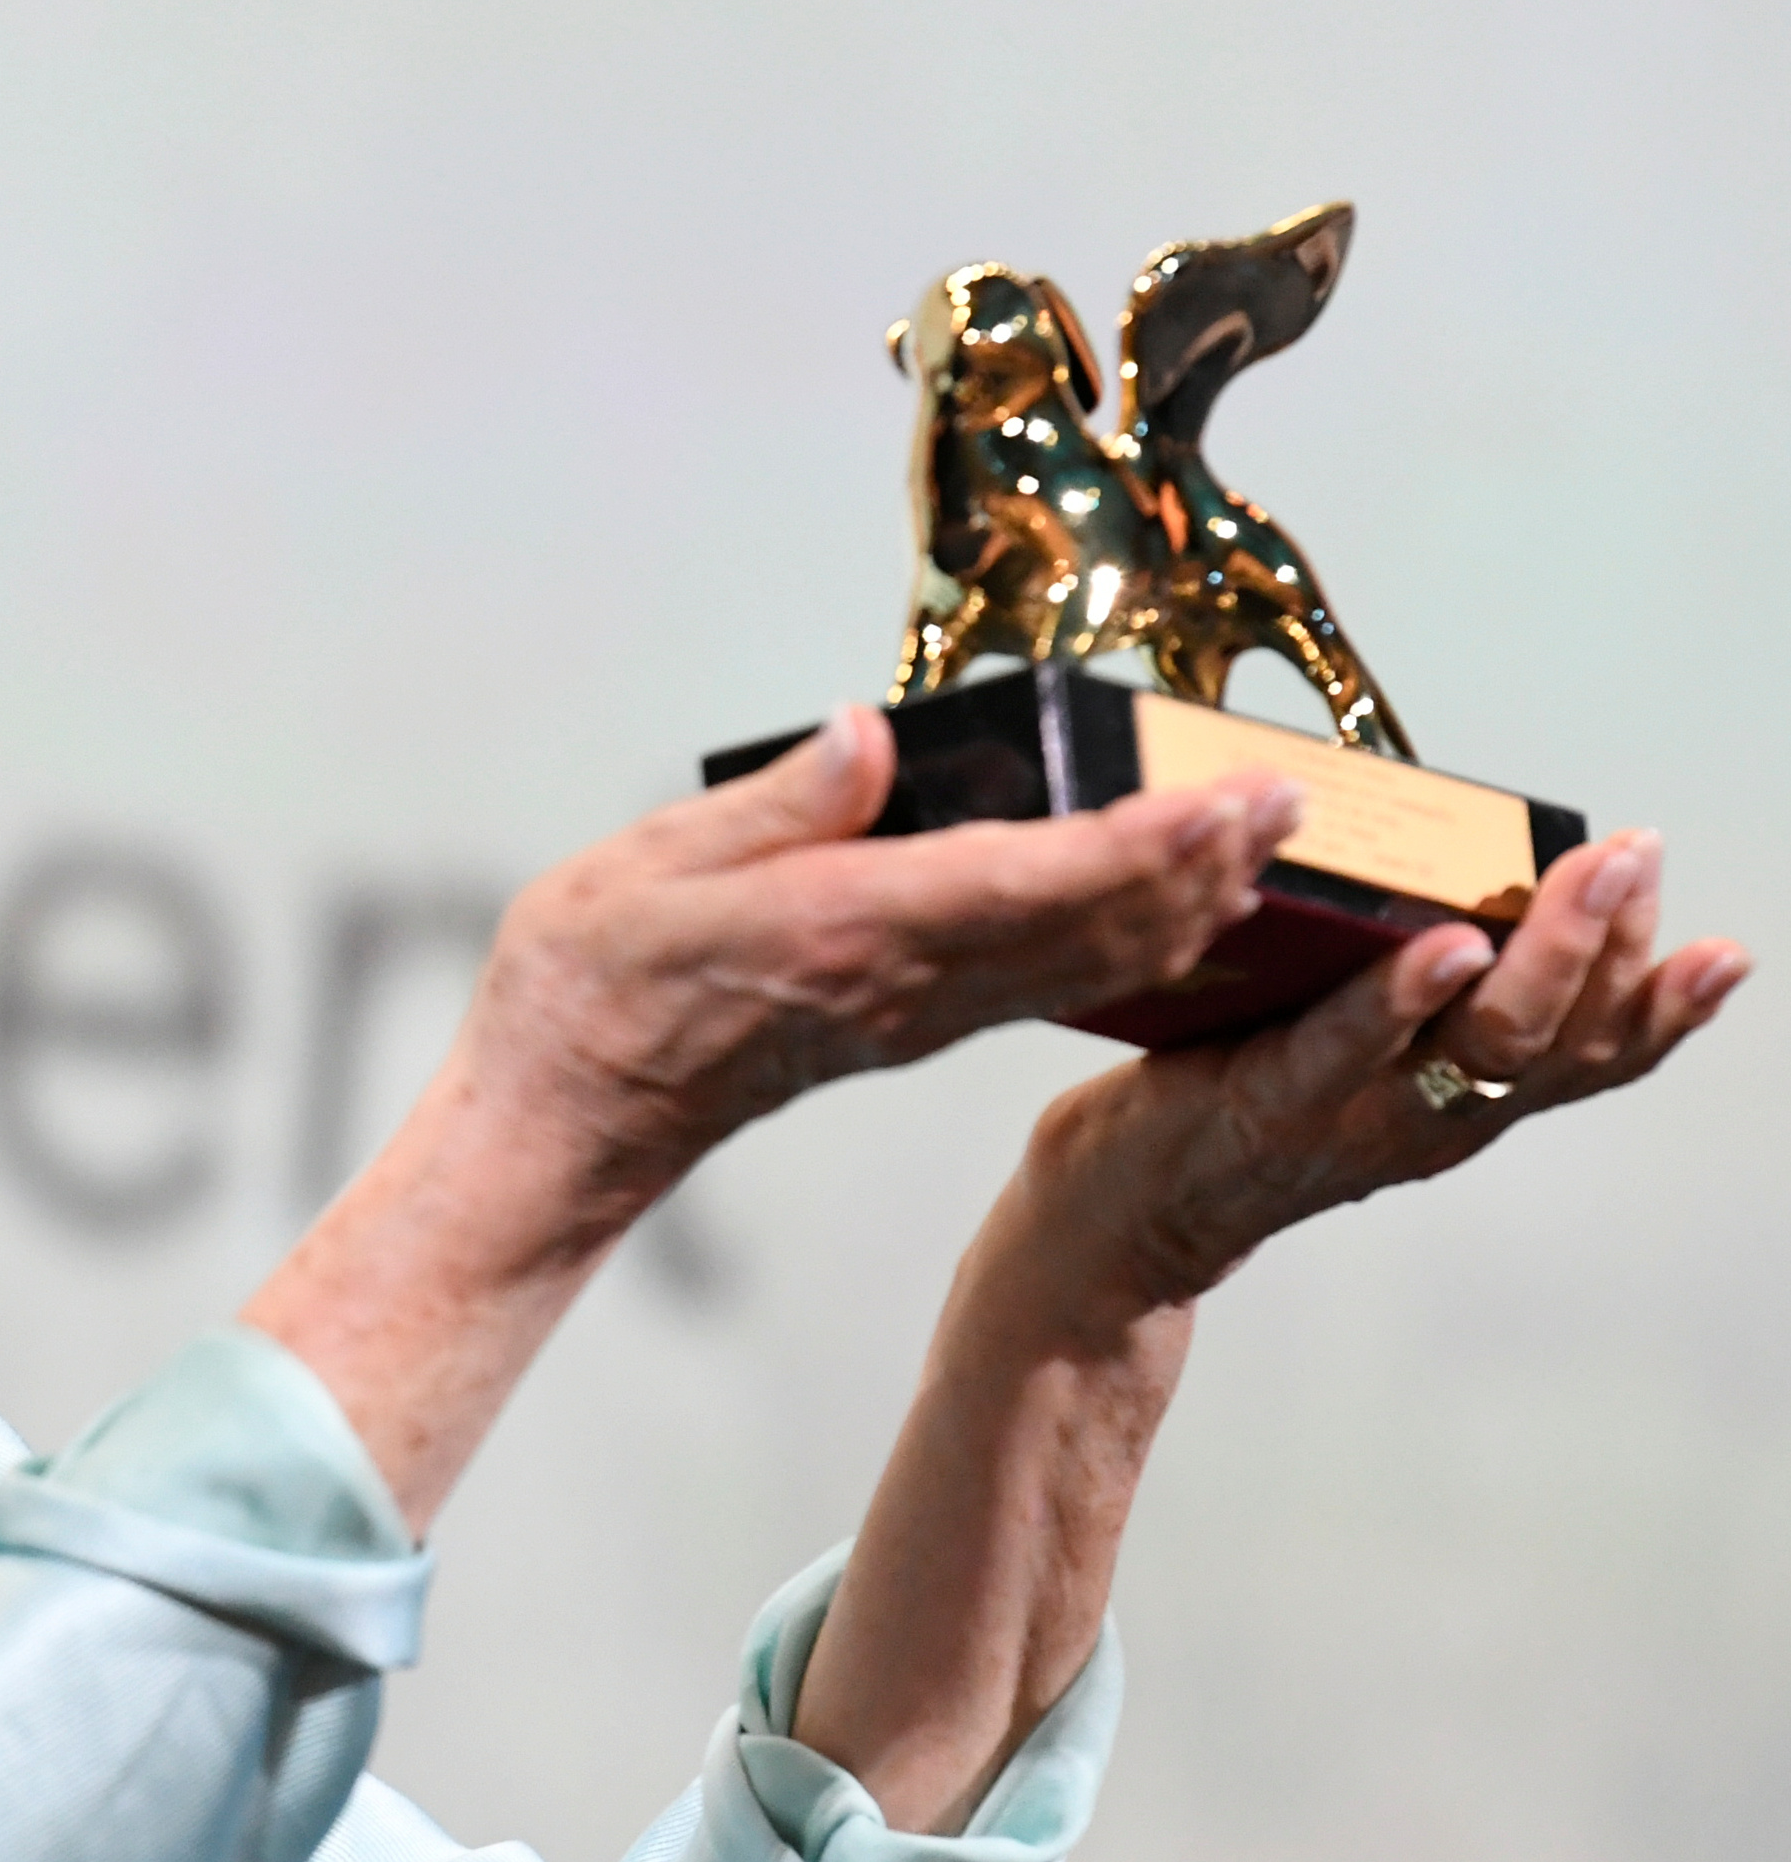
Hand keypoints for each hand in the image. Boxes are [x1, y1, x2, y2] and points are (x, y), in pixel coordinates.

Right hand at [453, 704, 1303, 1229]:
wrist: (568, 1124)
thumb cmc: (586, 991)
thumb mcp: (645, 870)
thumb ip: (776, 806)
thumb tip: (873, 736)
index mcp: (848, 931)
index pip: (1033, 883)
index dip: (1150, 842)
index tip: (1238, 798)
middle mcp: (905, 984)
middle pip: (1095, 932)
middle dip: (1204, 866)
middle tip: (1293, 797)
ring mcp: (915, 1016)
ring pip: (1089, 967)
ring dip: (1186, 906)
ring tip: (1258, 844)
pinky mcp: (908, 1028)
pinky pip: (1049, 986)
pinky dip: (1128, 942)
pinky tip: (1165, 911)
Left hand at [1019, 828, 1749, 1313]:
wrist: (1118, 1221)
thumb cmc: (1232, 1112)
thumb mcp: (1354, 1058)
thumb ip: (1415, 999)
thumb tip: (1469, 883)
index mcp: (1461, 1103)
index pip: (1592, 1060)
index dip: (1664, 1011)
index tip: (1722, 951)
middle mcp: (1429, 1120)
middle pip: (1558, 1043)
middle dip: (1614, 944)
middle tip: (1640, 856)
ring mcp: (1355, 1114)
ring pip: (1483, 1044)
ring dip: (1544, 955)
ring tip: (1581, 879)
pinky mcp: (1269, 1100)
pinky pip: (1348, 1048)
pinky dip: (1402, 997)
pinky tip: (1445, 947)